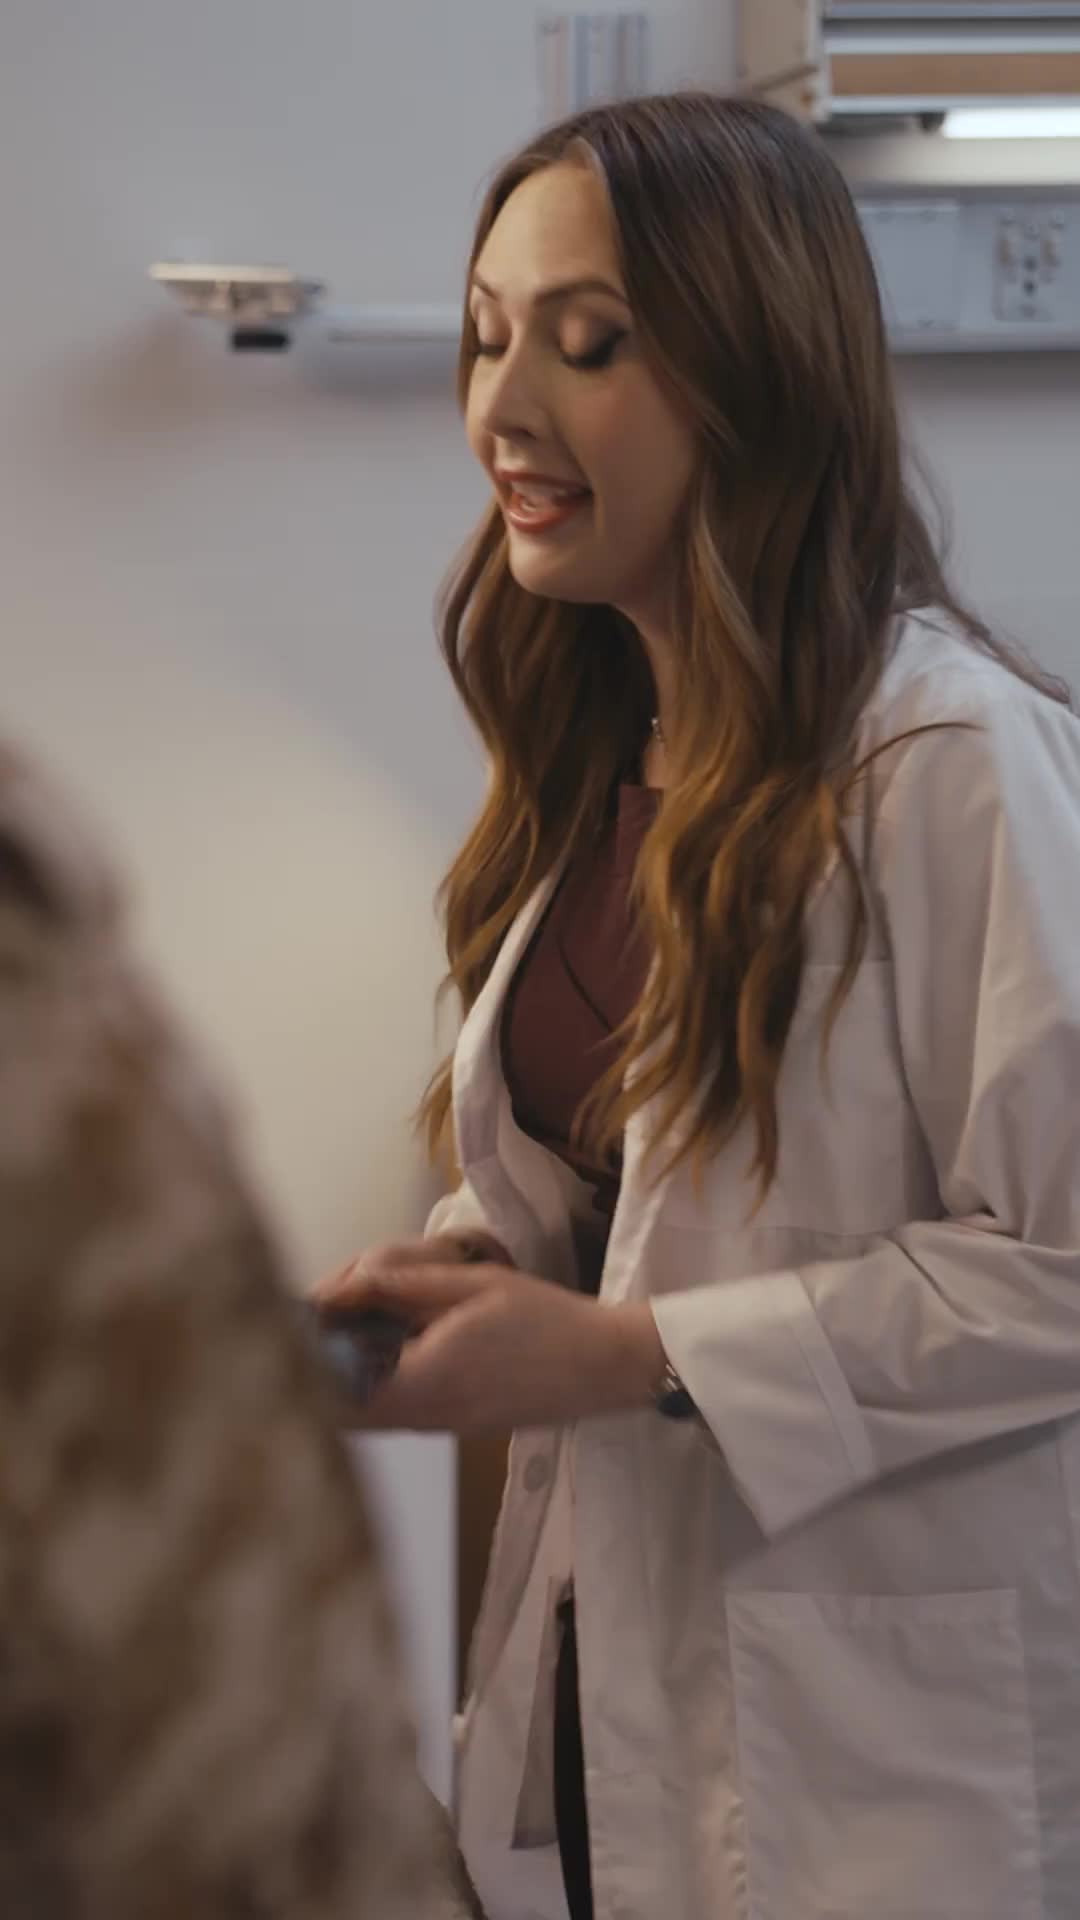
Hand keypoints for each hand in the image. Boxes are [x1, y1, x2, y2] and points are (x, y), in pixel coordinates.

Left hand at [312, 1251, 666, 1432]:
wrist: (605, 1366)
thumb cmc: (546, 1319)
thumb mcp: (474, 1285)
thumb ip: (405, 1286)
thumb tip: (345, 1285)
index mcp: (426, 1380)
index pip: (335, 1392)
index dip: (305, 1362)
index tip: (293, 1327)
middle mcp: (427, 1416)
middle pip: (343, 1414)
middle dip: (320, 1375)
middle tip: (314, 1328)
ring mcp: (442, 1427)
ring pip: (369, 1417)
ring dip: (348, 1383)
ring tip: (345, 1334)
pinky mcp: (458, 1427)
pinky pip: (398, 1414)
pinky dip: (378, 1389)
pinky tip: (386, 1351)